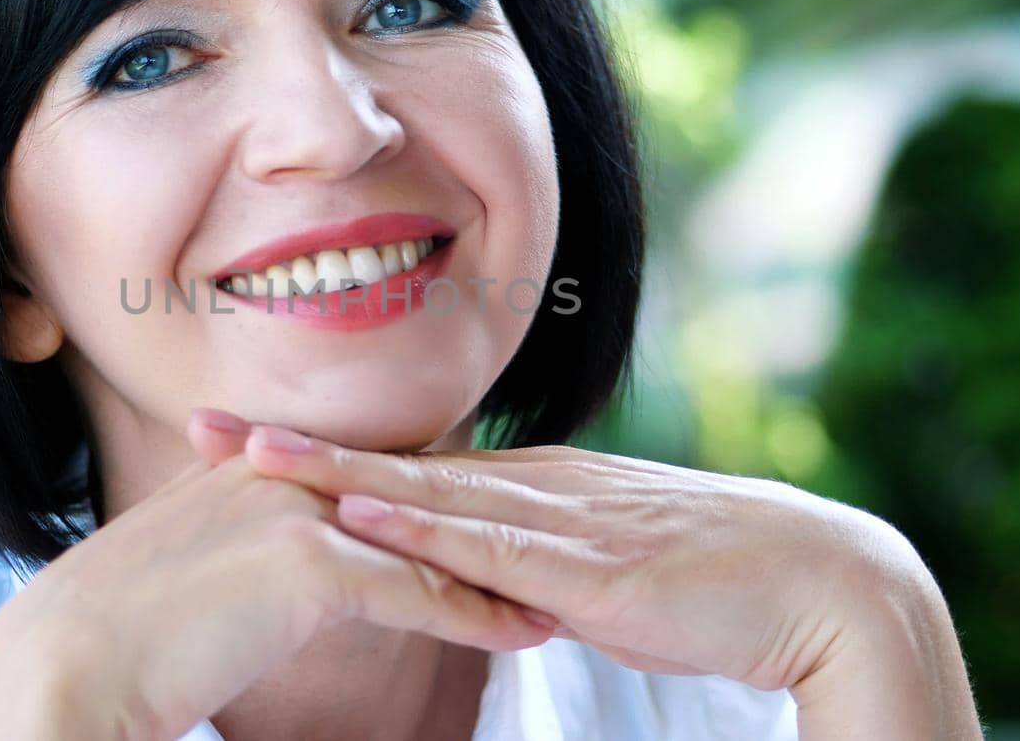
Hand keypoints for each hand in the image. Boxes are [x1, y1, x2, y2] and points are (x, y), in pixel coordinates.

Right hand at [0, 410, 554, 740]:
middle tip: (547, 547)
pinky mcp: (304, 565)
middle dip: (476, 529)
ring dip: (496, 571)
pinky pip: (414, 592)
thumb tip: (247, 583)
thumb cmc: (103, 642)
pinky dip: (475, 615)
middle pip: (404, 499)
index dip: (423, 508)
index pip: (360, 482)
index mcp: (245, 475)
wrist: (55, 674)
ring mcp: (291, 513)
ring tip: (561, 593)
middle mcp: (275, 478)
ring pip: (421, 541)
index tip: (479, 528)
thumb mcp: (178, 577)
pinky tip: (524, 634)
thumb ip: (225, 557)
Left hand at [193, 416, 982, 738]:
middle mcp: (533, 488)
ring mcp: (558, 519)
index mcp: (532, 489)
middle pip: (393, 464)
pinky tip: (361, 519)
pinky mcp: (590, 564)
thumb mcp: (600, 576)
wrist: (820, 583)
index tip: (238, 448)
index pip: (408, 469)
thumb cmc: (711, 586)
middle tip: (199, 431)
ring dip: (331, 475)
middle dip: (294, 452)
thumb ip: (537, 574)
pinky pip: (489, 546)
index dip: (320, 458)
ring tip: (246, 461)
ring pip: (424, 492)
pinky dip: (420, 531)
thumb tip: (482, 589)